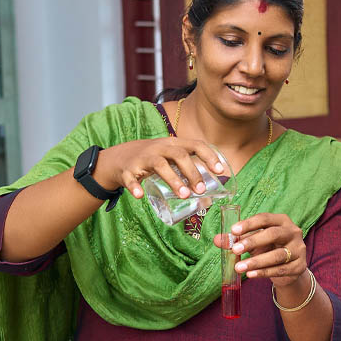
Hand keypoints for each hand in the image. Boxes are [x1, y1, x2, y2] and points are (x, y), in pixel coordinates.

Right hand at [94, 137, 226, 199]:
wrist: (120, 157)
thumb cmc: (155, 158)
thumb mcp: (172, 156)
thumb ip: (189, 166)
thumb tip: (215, 186)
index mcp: (174, 144)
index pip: (195, 145)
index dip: (209, 156)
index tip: (220, 171)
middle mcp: (160, 148)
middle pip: (179, 155)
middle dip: (192, 172)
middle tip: (201, 190)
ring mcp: (143, 158)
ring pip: (160, 165)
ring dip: (173, 180)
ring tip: (184, 195)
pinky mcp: (128, 170)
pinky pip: (131, 178)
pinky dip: (135, 187)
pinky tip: (140, 196)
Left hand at [219, 213, 305, 287]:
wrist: (288, 268)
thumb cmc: (269, 249)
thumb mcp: (253, 243)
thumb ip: (237, 240)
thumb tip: (217, 240)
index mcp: (281, 221)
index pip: (265, 218)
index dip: (249, 224)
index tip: (233, 231)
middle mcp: (293, 232)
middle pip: (273, 234)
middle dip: (253, 242)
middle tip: (235, 250)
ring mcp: (299, 249)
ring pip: (277, 255)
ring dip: (256, 261)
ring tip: (239, 267)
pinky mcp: (300, 266)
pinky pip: (280, 269)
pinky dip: (264, 272)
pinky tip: (250, 274)